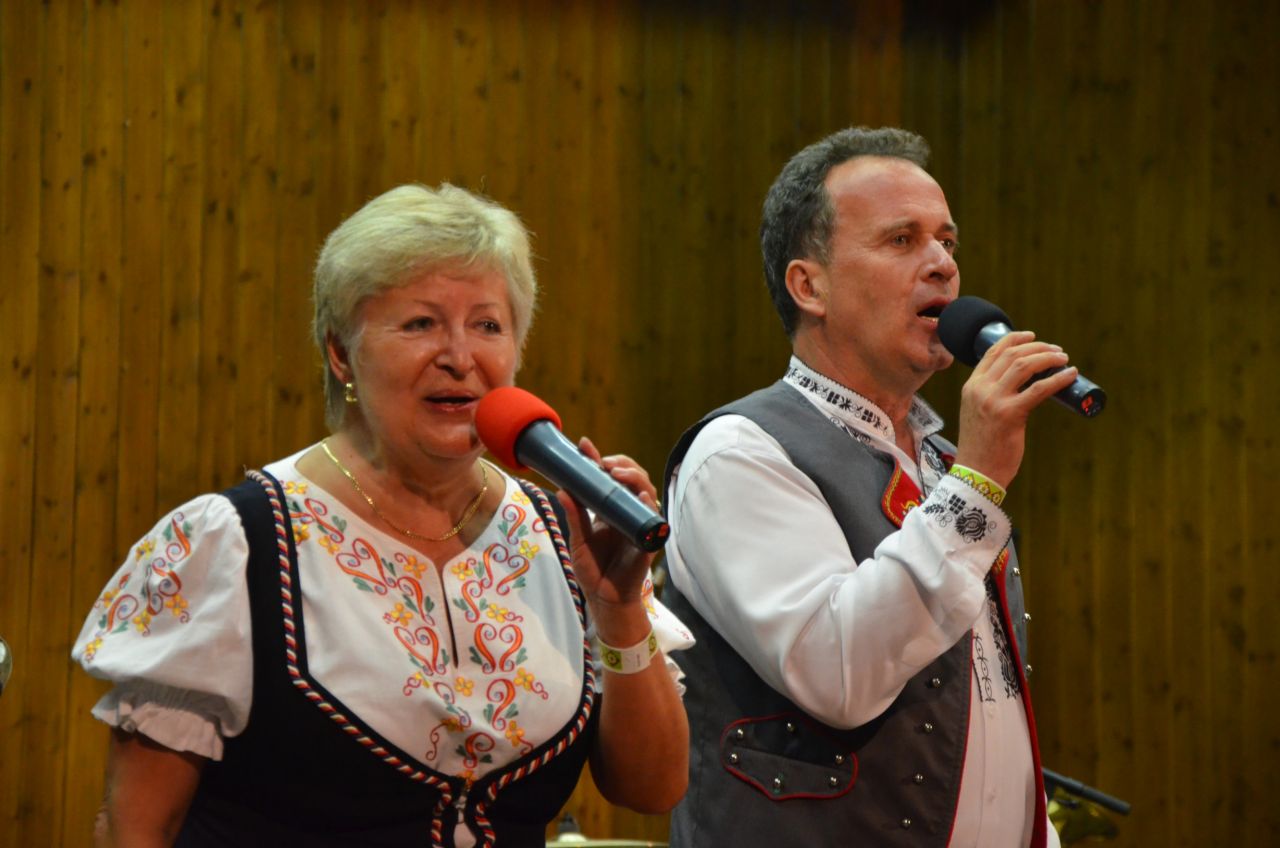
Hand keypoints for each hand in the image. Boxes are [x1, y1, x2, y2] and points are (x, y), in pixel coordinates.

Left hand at [555, 437, 657, 644]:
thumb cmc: (593, 568)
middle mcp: (628, 512)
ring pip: (646, 491)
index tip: (585, 446)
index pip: (608, 478)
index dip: (598, 460)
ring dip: (634, 478)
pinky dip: (648, 505)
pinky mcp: (648, 539)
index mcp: (610, 508)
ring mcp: (640, 523)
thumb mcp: (577, 540)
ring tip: (618, 473)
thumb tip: (562, 489)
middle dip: (621, 464)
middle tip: (604, 463)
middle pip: (633, 477)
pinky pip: (652, 519)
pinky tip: (641, 496)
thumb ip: (574, 515)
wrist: (604, 597)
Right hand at [953, 330, 1078, 488]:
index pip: (992, 352)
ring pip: (1025, 365)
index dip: (1014, 339)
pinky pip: (1039, 389)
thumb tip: (1025, 384)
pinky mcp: (1010, 414)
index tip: (1032, 336)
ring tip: (1063, 359)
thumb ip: (992, 396)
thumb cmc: (982, 446)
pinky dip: (1058, 379)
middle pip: (1011, 354)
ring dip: (1048, 358)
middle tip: (1056, 351)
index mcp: (971, 387)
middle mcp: (980, 389)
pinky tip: (1069, 375)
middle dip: (1038, 347)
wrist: (976, 473)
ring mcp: (994, 401)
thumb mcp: (979, 413)